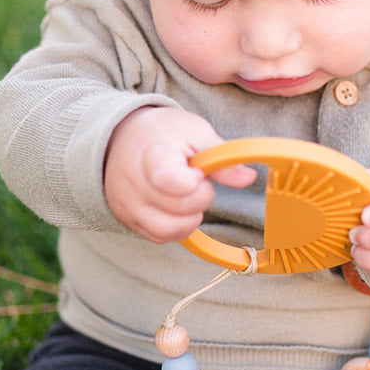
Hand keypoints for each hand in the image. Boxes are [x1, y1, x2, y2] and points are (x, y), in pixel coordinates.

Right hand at [104, 107, 256, 242]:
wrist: (120, 137)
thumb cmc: (163, 133)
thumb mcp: (195, 132)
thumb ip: (222, 156)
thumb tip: (249, 178)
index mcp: (152, 157)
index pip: (173, 182)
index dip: (195, 181)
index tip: (195, 169)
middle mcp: (135, 185)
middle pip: (182, 208)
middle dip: (200, 196)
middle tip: (194, 179)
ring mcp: (128, 206)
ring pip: (170, 230)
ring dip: (190, 217)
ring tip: (187, 196)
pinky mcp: (127, 220)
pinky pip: (159, 237)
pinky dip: (176, 227)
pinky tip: (177, 208)